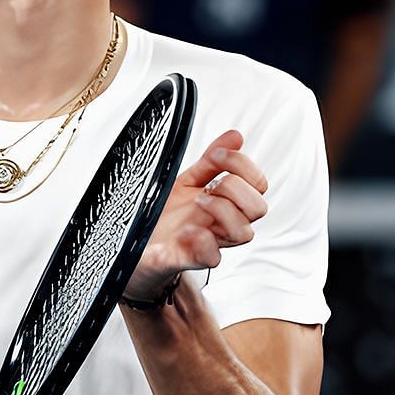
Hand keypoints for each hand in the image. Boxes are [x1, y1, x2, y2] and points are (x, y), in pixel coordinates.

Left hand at [123, 129, 268, 302]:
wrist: (136, 245)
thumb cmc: (164, 214)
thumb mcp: (186, 182)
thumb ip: (211, 161)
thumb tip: (235, 136)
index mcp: (226, 201)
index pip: (257, 184)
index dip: (244, 165)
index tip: (218, 154)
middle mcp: (222, 222)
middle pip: (259, 208)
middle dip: (236, 188)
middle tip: (210, 183)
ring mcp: (209, 242)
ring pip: (244, 233)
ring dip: (223, 210)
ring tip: (198, 200)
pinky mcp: (190, 259)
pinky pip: (213, 258)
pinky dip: (204, 242)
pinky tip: (188, 230)